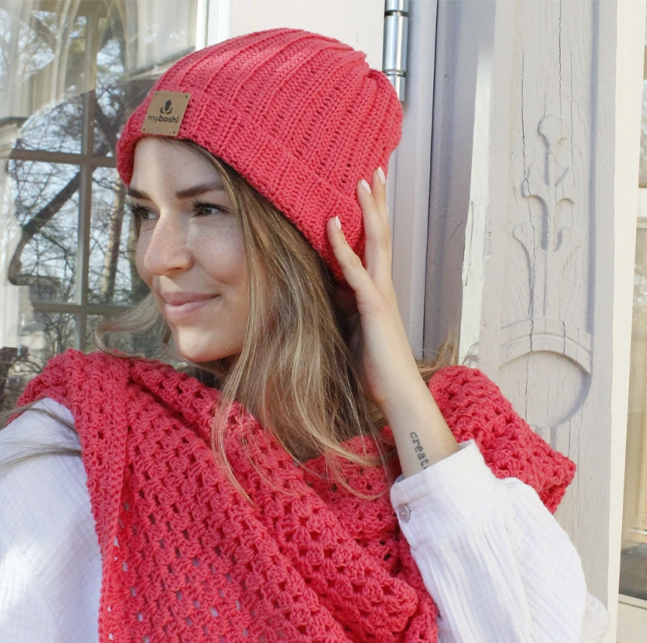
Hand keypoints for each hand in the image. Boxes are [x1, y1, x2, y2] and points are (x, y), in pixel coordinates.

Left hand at [326, 168, 417, 414]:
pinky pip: (355, 270)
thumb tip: (328, 289)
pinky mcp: (374, 307)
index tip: (368, 190)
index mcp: (379, 291)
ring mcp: (381, 294)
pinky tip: (332, 223)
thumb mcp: (353, 328)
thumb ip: (344, 306)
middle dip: (377, 201)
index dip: (373, 217)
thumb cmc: (375, 366)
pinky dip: (342, 246)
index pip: (376, 245)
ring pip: (376, 242)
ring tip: (363, 179)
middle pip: (382, 234)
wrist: (396, 392)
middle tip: (373, 169)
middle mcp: (384, 286)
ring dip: (368, 210)